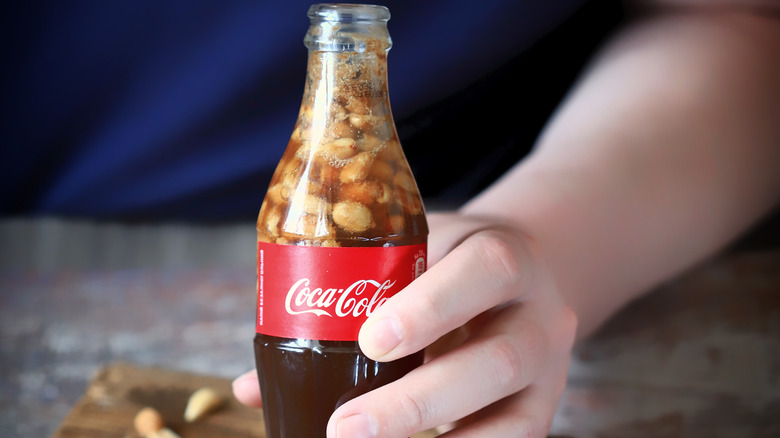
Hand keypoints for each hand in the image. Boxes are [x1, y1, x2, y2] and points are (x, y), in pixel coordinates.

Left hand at [233, 212, 577, 436]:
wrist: (526, 279)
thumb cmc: (451, 265)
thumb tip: (252, 385)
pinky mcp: (542, 410)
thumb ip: (347, 301)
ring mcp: (550, 370)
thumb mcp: (412, 256)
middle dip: (419, 401)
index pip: (485, 270)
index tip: (368, 340)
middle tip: (343, 427)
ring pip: (516, 420)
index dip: (430, 307)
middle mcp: (540, 315)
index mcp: (507, 258)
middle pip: (501, 360)